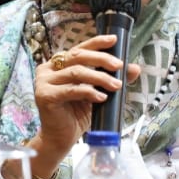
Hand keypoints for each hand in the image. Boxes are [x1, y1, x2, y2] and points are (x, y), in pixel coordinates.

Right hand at [28, 34, 141, 168]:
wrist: (61, 137)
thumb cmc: (76, 114)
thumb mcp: (97, 92)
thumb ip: (111, 78)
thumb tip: (134, 68)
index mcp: (57, 65)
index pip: (78, 49)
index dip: (96, 43)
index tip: (113, 40)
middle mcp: (47, 69)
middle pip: (77, 57)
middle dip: (101, 60)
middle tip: (119, 66)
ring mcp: (43, 82)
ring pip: (76, 72)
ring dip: (99, 77)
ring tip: (116, 85)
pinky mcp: (44, 96)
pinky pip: (71, 90)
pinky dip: (89, 92)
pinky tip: (101, 97)